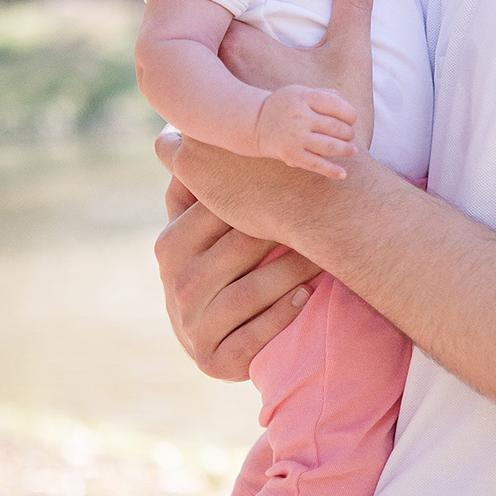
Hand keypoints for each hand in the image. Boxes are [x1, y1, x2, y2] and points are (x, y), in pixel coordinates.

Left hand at [153, 0, 376, 372]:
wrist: (325, 196)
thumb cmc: (339, 127)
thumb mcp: (350, 58)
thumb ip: (354, 2)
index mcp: (240, 50)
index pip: (216, 24)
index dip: (226, 29)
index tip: (234, 30)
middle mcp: (207, 83)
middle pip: (193, 62)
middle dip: (204, 66)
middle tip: (220, 68)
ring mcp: (193, 126)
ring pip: (178, 107)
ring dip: (192, 111)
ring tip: (211, 114)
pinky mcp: (189, 165)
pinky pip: (173, 148)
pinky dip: (187, 149)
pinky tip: (208, 154)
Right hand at [153, 173, 320, 379]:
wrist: (209, 338)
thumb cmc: (212, 265)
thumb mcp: (196, 228)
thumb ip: (191, 188)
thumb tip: (172, 133)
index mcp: (169, 246)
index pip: (215, 215)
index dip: (257, 200)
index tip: (295, 184)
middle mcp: (175, 286)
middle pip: (238, 250)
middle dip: (282, 234)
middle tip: (325, 217)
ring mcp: (193, 327)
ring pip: (250, 291)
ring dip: (293, 272)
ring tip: (326, 257)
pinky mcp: (216, 361)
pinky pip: (254, 336)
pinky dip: (283, 315)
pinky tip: (307, 297)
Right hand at [254, 83, 357, 178]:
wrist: (257, 123)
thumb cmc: (286, 106)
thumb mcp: (300, 92)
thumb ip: (323, 94)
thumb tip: (344, 102)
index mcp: (304, 97)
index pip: (336, 105)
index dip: (350, 114)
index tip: (351, 120)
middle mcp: (300, 117)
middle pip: (335, 127)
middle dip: (348, 133)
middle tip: (349, 135)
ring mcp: (295, 137)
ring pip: (329, 146)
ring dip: (345, 150)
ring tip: (351, 150)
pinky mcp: (292, 155)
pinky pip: (315, 164)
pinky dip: (331, 170)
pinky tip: (342, 173)